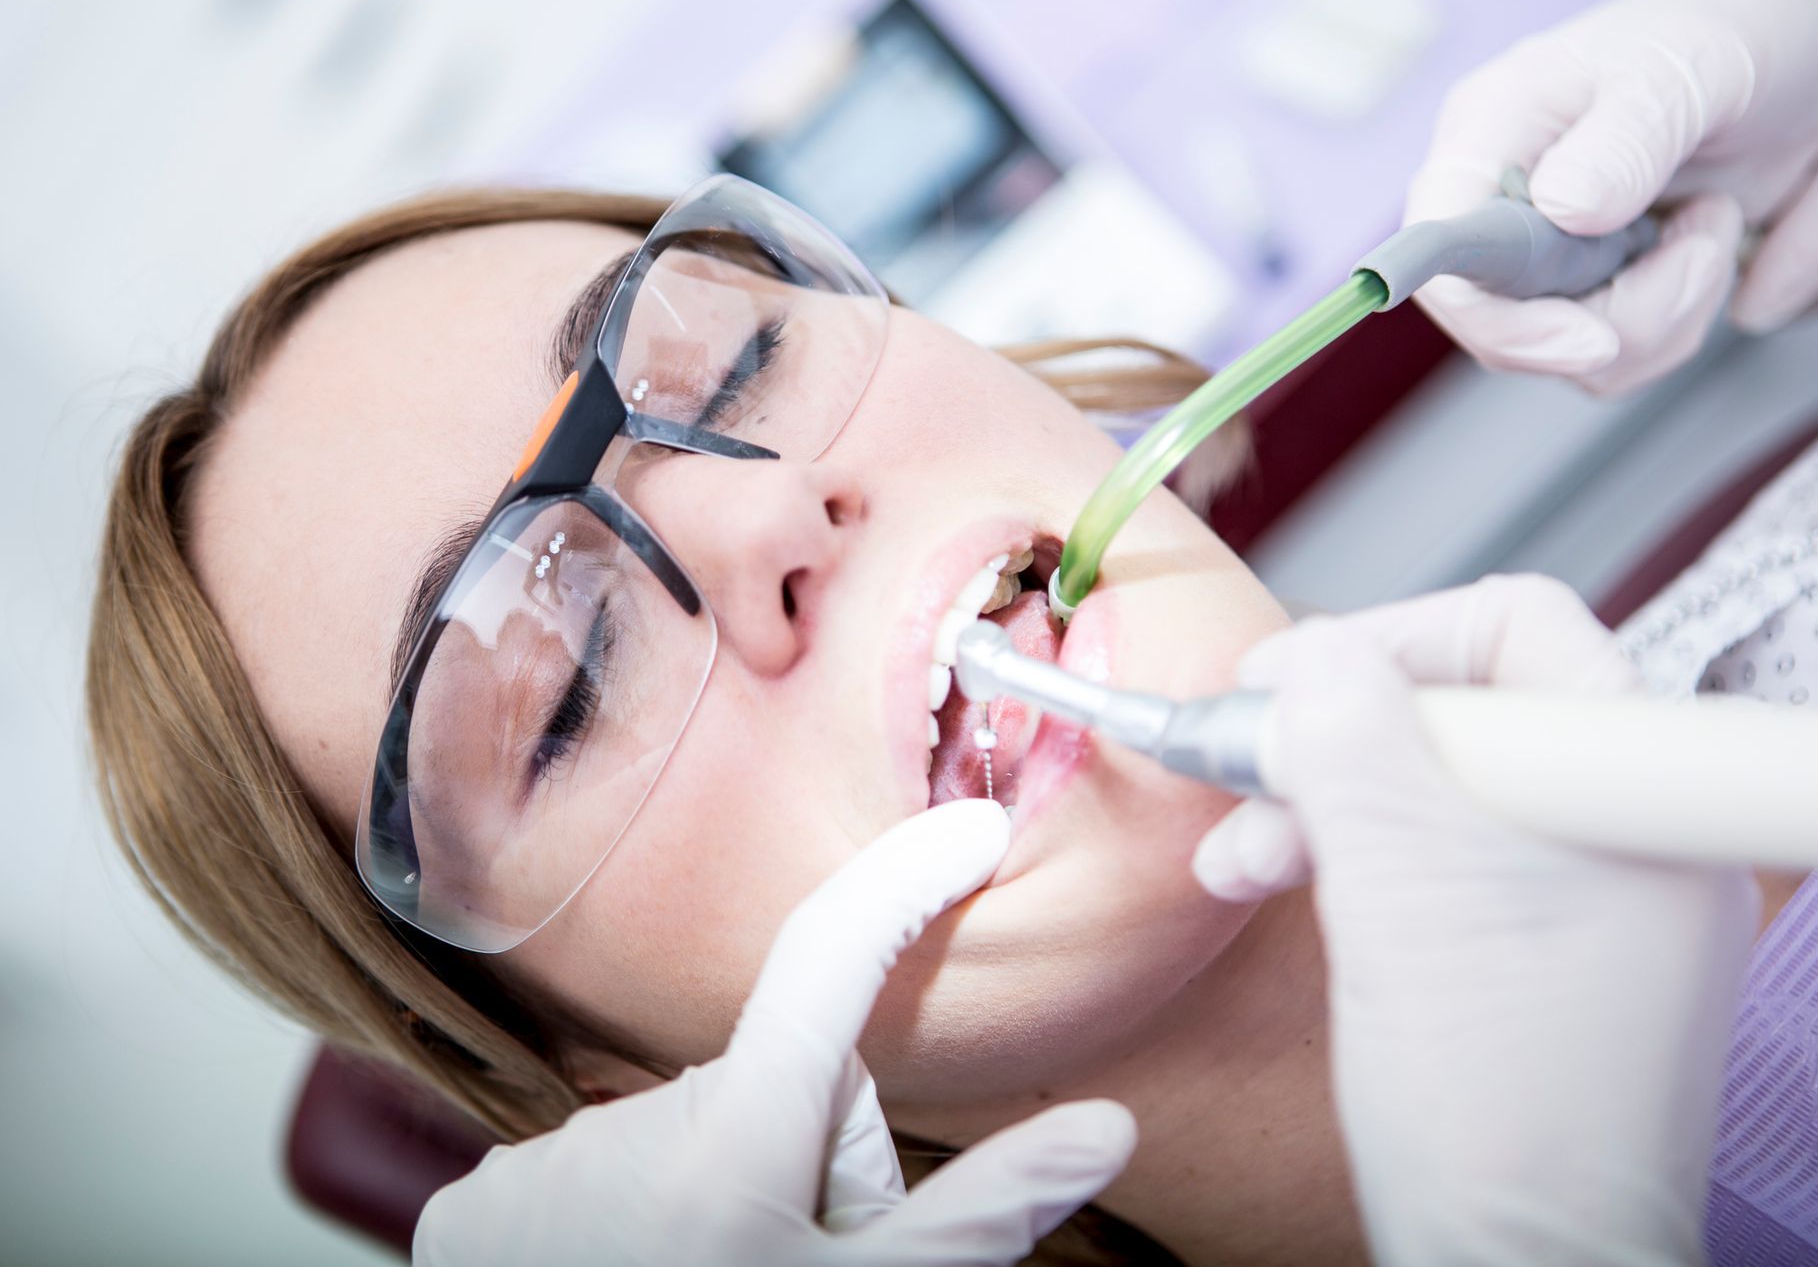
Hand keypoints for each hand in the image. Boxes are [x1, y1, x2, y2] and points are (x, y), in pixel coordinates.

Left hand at [414, 799, 1134, 1266]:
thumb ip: (986, 1212)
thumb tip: (1105, 1127)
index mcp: (739, 1138)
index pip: (835, 953)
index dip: (909, 877)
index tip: (973, 830)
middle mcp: (628, 1125)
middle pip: (777, 1082)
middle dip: (813, 1148)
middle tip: (809, 1252)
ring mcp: (539, 1168)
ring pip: (688, 1132)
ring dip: (722, 1189)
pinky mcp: (476, 1210)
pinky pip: (597, 1168)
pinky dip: (632, 1216)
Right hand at [1193, 576, 1758, 1264]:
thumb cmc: (1487, 1100)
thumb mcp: (1394, 882)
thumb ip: (1346, 739)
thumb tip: (1310, 656)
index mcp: (1638, 789)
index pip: (1514, 629)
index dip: (1382, 638)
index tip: (1279, 686)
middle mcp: (1636, 828)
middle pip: (1467, 708)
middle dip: (1333, 736)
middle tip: (1243, 767)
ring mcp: (1601, 894)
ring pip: (1442, 787)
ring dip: (1325, 802)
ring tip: (1239, 858)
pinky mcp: (1554, 952)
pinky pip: (1450, 858)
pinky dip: (1358, 859)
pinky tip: (1278, 885)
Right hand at [1407, 0, 1817, 395]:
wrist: (1791, 53)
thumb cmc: (1725, 31)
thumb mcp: (1685, 70)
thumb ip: (1627, 138)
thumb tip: (1562, 209)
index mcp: (1488, 135)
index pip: (1441, 251)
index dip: (1497, 316)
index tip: (1591, 341)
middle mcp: (1497, 204)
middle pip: (1509, 329)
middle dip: (1623, 316)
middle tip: (1700, 245)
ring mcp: (1543, 256)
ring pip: (1571, 355)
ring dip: (1667, 313)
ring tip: (1712, 223)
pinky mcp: (1590, 290)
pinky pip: (1616, 357)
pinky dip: (1679, 320)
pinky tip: (1704, 244)